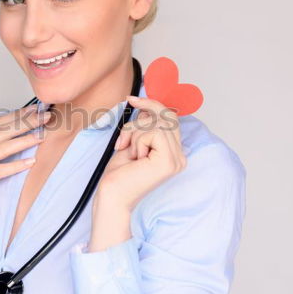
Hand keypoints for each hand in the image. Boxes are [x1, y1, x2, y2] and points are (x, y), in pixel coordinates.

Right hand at [0, 105, 51, 213]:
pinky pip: (0, 171)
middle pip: (4, 131)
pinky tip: (30, 162)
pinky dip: (16, 166)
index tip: (32, 108)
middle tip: (45, 115)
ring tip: (42, 135)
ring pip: (4, 147)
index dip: (16, 115)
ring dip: (25, 140)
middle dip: (26, 122)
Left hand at [96, 95, 186, 212]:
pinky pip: (154, 133)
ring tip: (129, 153)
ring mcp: (177, 160)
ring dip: (135, 134)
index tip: (132, 99)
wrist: (112, 194)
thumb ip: (144, 127)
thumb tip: (147, 109)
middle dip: (139, 121)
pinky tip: (135, 159)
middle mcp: (180, 157)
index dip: (153, 105)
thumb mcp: (132, 142)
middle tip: (123, 138)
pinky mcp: (169, 161)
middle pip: (166, 117)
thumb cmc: (119, 173)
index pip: (171, 118)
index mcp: (173, 153)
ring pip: (157, 124)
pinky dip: (138, 141)